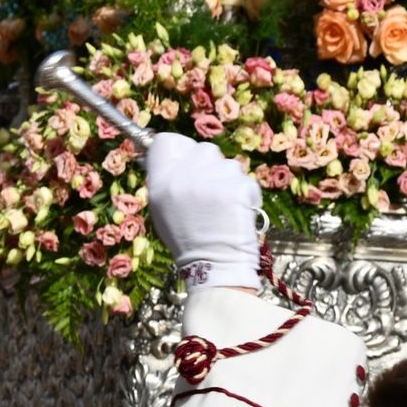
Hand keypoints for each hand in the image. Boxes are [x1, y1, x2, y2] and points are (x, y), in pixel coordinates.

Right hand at [146, 134, 261, 290]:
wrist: (215, 265)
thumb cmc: (188, 240)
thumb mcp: (162, 211)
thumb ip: (166, 181)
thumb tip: (176, 157)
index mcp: (162, 182)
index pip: (165, 142)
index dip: (179, 148)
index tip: (186, 159)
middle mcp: (185, 175)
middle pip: (202, 149)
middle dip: (209, 165)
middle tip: (209, 193)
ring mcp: (213, 179)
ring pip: (227, 163)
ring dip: (228, 180)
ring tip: (223, 207)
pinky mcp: (237, 187)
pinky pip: (244, 180)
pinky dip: (244, 194)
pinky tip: (236, 213)